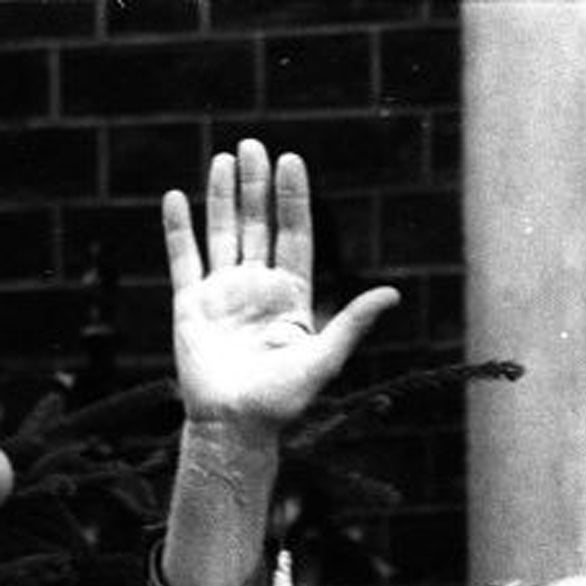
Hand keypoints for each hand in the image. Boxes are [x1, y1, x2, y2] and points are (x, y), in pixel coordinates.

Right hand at [162, 139, 397, 432]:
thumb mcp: (326, 356)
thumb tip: (393, 293)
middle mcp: (257, 288)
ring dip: (221, 195)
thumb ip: (353, 321)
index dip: (292, 200)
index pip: (294, 235)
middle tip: (254, 145)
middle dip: (256, 186)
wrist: (236, 424)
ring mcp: (222, 293)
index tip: (291, 162)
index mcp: (291, 297)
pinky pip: (183, 258)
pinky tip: (177, 197)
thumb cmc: (285, 399)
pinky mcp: (189, 304)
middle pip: (257, 225)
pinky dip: (179, 228)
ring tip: (225, 158)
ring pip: (222, 232)